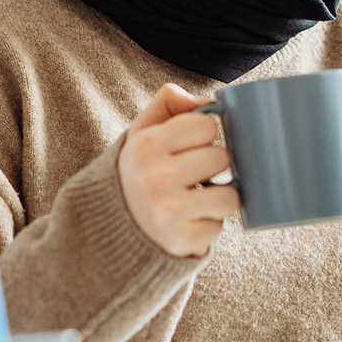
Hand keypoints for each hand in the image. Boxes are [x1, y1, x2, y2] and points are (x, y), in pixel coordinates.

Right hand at [117, 83, 238, 257]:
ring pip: (229, 195)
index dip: (202, 135)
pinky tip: (187, 221)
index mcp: (145, 146)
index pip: (206, 125)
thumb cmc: (139, 173)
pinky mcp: (182, 240)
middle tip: (190, 176)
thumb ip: (168, 104)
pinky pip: (219, 226)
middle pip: (221, 158)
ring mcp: (169, 212)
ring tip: (193, 199)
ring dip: (217, 198)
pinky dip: (207, 224)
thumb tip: (208, 101)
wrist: (111, 227)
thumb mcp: (141, 132)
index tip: (188, 147)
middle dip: (211, 167)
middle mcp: (154, 178)